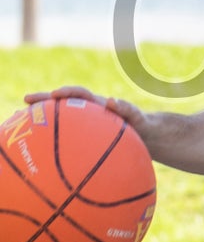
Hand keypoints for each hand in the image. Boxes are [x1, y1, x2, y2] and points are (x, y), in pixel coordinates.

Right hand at [24, 84, 153, 147]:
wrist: (145, 135)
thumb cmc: (140, 125)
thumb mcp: (137, 118)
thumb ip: (127, 109)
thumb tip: (112, 101)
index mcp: (99, 105)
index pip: (80, 94)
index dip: (67, 92)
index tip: (54, 94)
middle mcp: (88, 110)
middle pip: (62, 102)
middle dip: (44, 100)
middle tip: (25, 100)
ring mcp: (85, 123)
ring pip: (59, 118)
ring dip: (42, 118)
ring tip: (20, 122)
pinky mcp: (84, 134)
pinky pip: (64, 135)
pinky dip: (49, 137)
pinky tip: (34, 148)